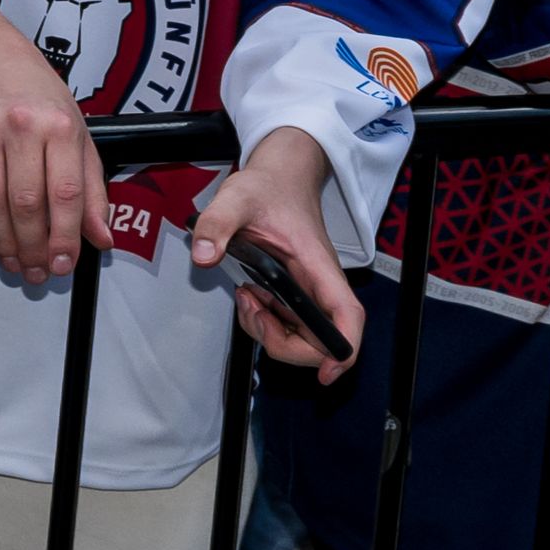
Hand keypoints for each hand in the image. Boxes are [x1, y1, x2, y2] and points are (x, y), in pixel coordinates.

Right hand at [0, 3, 105, 285]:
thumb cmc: (41, 102)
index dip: (65, 236)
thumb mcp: (79, 138)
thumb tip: (100, 238)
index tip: (63, 265)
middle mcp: (20, 127)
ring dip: (3, 242)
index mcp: (59, 127)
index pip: (66, 194)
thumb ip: (92, 191)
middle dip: (33, 247)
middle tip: (37, 272)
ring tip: (14, 263)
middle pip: (26, 203)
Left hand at [192, 129, 366, 375]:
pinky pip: (286, 324)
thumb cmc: (268, 187)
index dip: (343, 348)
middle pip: (322, 340)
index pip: (346, 315)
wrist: (278, 177)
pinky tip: (249, 297)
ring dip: (269, 333)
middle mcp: (320, 285)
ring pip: (301, 337)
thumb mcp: (237, 197)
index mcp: (318, 266)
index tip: (327, 372)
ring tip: (246, 299)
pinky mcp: (295, 293)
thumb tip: (204, 256)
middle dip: (284, 343)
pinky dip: (264, 322)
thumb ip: (217, 223)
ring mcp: (308, 292)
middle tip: (253, 312)